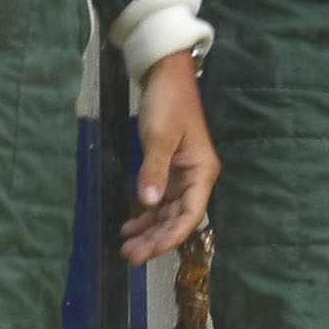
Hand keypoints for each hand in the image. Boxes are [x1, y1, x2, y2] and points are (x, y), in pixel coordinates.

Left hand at [122, 50, 218, 265]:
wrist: (165, 73)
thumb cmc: (168, 101)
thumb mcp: (160, 136)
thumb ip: (153, 170)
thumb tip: (148, 203)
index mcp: (202, 171)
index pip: (190, 214)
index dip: (171, 236)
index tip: (149, 252)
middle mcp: (196, 177)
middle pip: (178, 218)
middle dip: (156, 238)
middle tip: (130, 256)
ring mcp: (182, 174)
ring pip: (167, 212)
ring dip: (149, 229)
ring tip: (126, 246)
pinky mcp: (169, 168)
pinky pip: (159, 199)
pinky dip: (145, 212)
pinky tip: (129, 223)